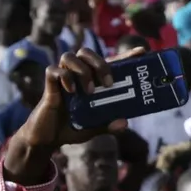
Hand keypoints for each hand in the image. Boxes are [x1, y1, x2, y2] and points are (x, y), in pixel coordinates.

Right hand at [4, 48, 125, 185]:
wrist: (48, 138)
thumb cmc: (72, 128)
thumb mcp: (95, 127)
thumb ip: (108, 125)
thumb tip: (124, 122)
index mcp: (92, 81)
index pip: (109, 62)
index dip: (125, 55)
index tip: (142, 51)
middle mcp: (77, 75)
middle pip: (86, 52)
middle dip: (100, 63)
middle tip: (108, 84)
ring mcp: (62, 78)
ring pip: (69, 56)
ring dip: (83, 71)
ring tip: (89, 92)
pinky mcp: (49, 86)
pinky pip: (54, 70)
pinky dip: (64, 77)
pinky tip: (71, 92)